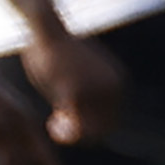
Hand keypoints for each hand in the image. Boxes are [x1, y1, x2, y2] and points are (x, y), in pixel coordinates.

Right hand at [17, 30, 123, 149]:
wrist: (46, 28)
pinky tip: (52, 124)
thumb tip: (87, 124)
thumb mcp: (79, 78)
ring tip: (55, 124)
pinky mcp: (75, 91)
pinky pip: (76, 125)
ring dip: (73, 136)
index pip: (113, 121)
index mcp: (118, 85)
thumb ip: (87, 99)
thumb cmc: (58, 54)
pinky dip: (65, 132)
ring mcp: (96, 90)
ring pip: (91, 131)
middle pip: (105, 128)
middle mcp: (113, 88)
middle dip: (84, 135)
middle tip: (59, 124)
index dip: (93, 129)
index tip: (71, 121)